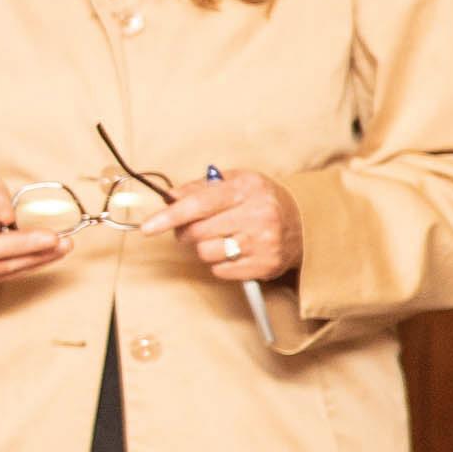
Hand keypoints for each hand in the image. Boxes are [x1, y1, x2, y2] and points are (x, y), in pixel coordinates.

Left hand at [140, 170, 301, 281]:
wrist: (305, 222)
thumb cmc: (261, 199)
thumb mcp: (235, 181)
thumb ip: (200, 187)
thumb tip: (169, 197)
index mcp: (247, 189)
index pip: (198, 204)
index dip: (169, 216)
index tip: (147, 227)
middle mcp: (258, 215)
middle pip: (197, 232)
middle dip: (185, 232)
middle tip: (192, 228)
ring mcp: (263, 242)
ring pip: (206, 253)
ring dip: (203, 248)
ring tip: (219, 238)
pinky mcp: (265, 265)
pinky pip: (220, 271)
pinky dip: (219, 263)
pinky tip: (233, 251)